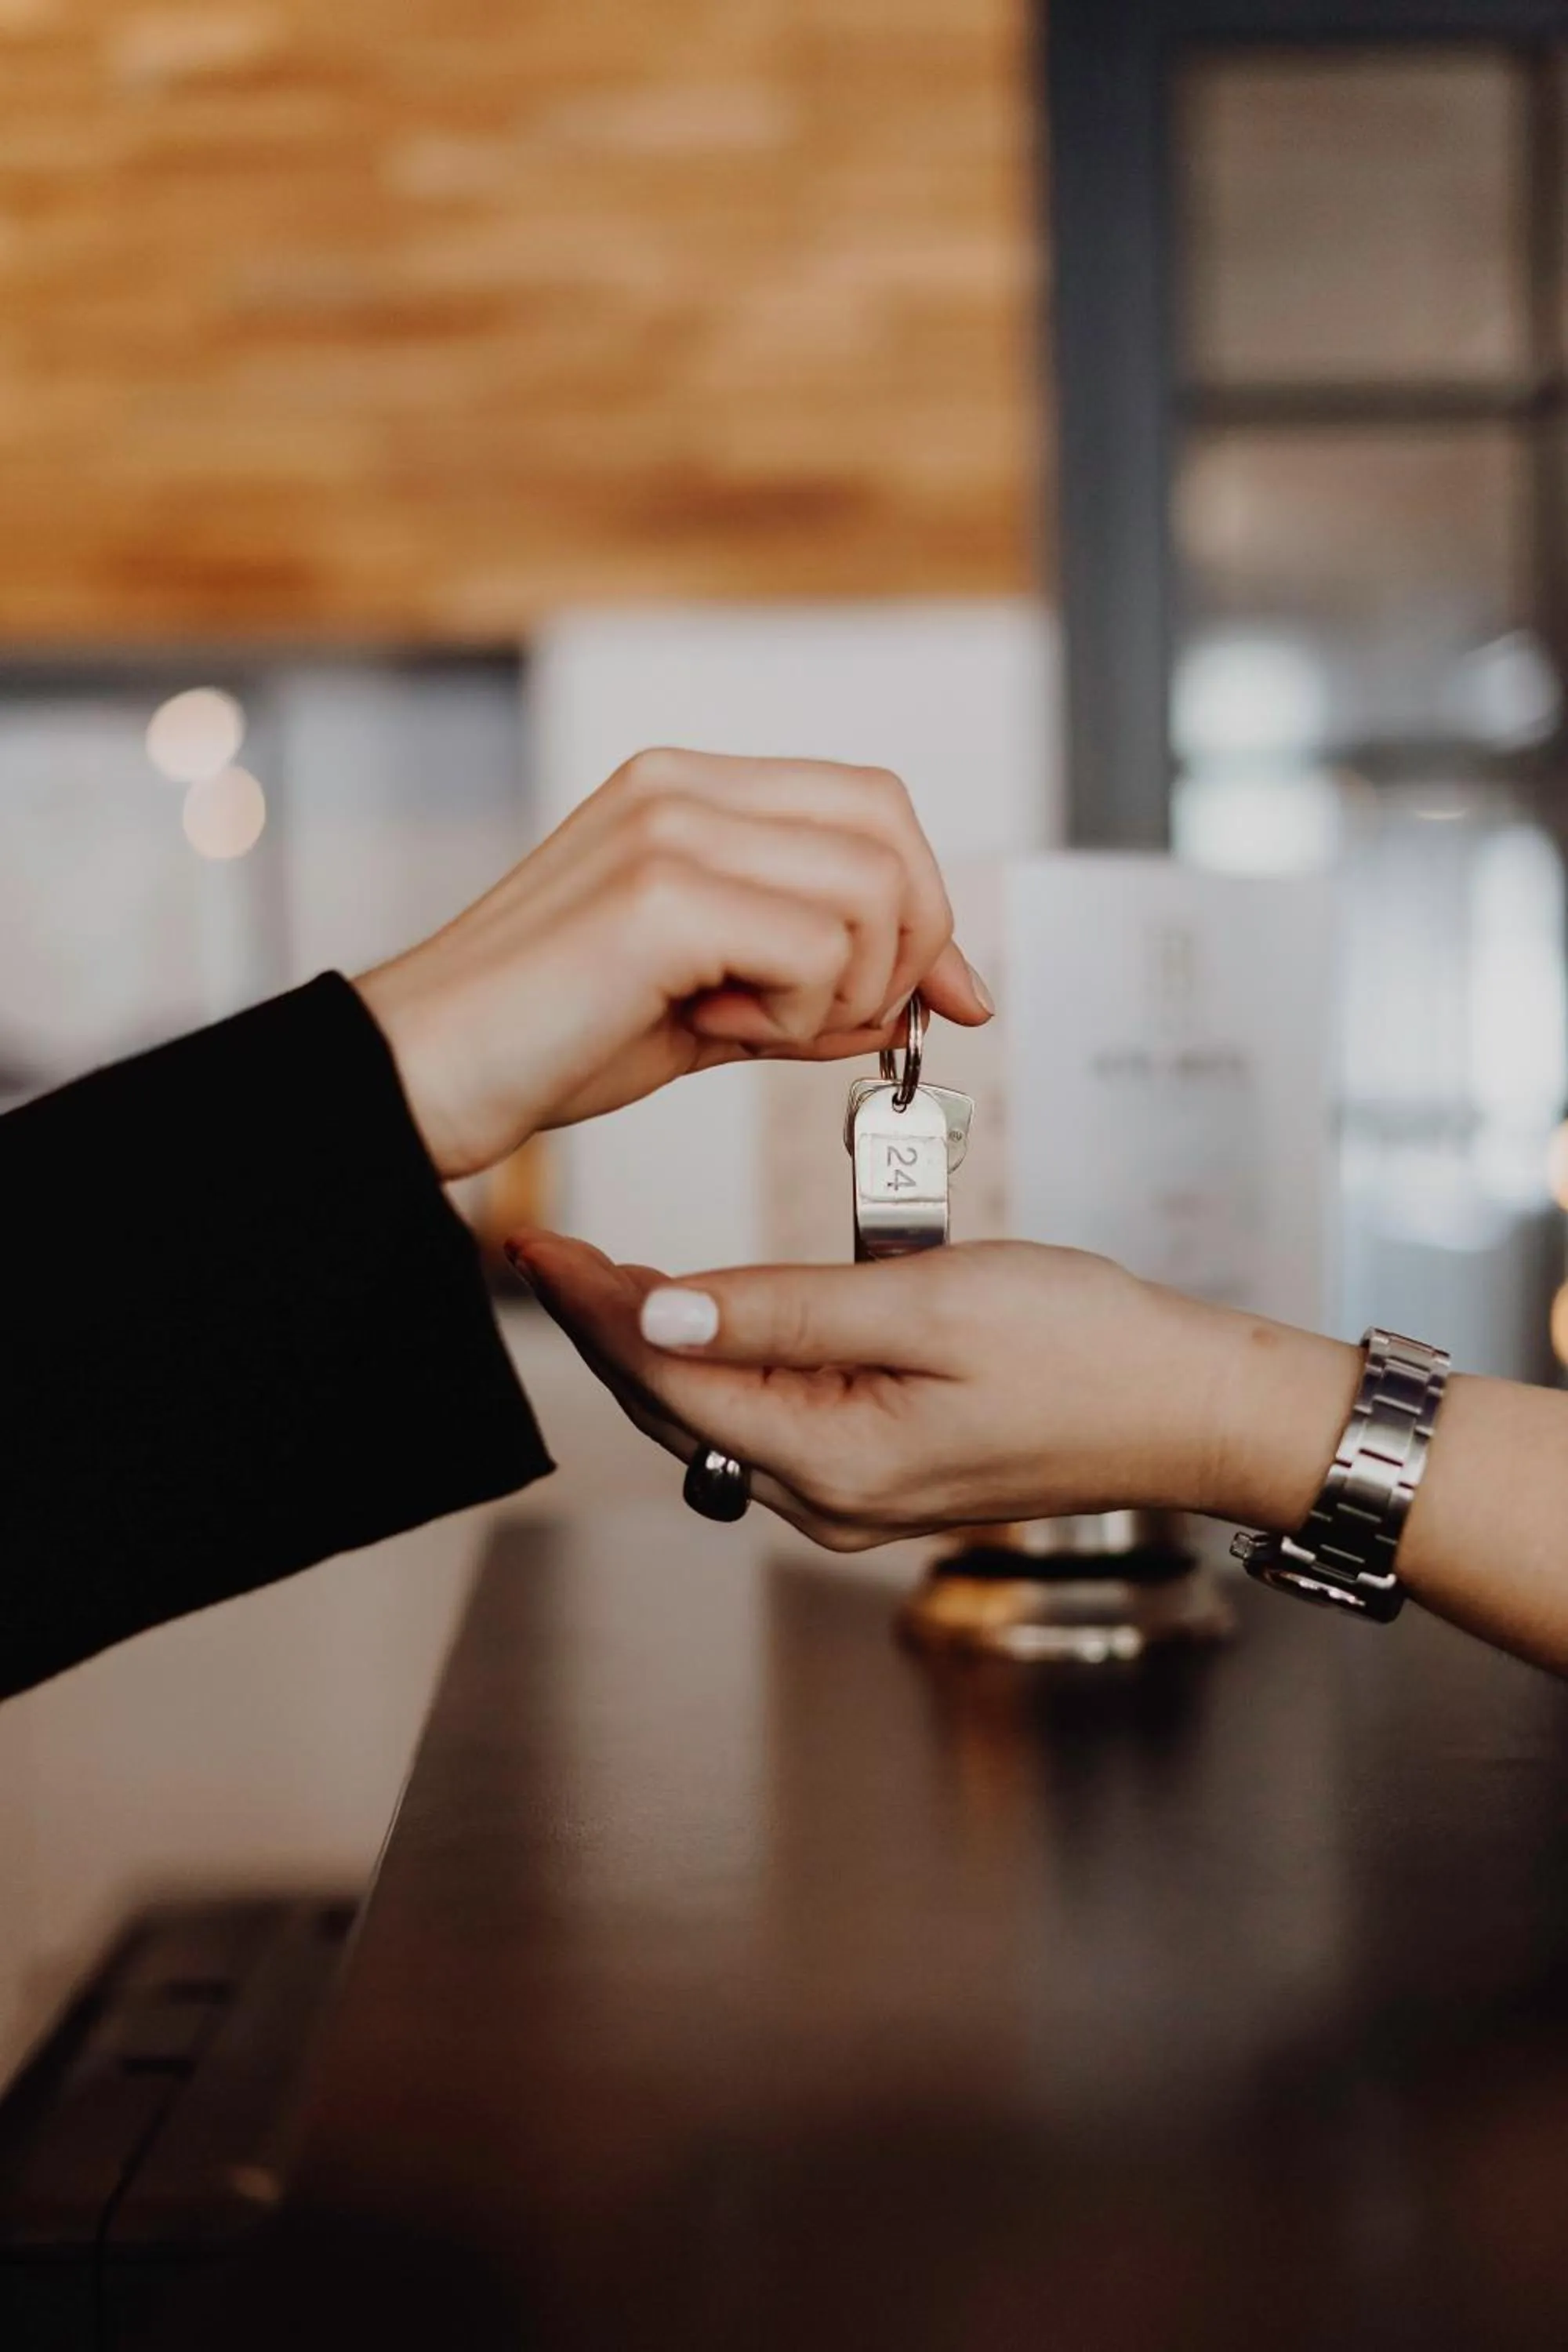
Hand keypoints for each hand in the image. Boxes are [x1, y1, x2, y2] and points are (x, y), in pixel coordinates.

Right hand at [355, 748, 992, 1180]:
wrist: (419, 1077)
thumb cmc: (547, 1043)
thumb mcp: (711, 1008)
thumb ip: (813, 987)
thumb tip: (926, 994)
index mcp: (686, 791)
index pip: (871, 804)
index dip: (928, 901)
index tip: (946, 994)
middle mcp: (680, 786)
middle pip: (889, 827)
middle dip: (908, 944)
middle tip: (840, 1021)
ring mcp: (668, 830)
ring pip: (869, 891)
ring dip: (840, 989)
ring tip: (743, 1024)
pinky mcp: (660, 896)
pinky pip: (815, 951)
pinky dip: (793, 1017)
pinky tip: (711, 1029)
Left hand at [506, 1234, 1358, 1549]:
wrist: (1192, 1406)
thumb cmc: (1086, 1349)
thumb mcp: (927, 1306)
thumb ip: (784, 1313)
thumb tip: (658, 1316)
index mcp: (832, 1461)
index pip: (665, 1380)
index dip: (590, 1310)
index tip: (535, 1245)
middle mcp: (828, 1499)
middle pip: (676, 1409)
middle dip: (608, 1329)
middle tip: (551, 1250)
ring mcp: (855, 1496)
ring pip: (717, 1417)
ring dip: (662, 1346)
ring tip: (609, 1273)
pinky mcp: (883, 1474)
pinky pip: (771, 1419)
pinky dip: (728, 1363)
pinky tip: (712, 1314)